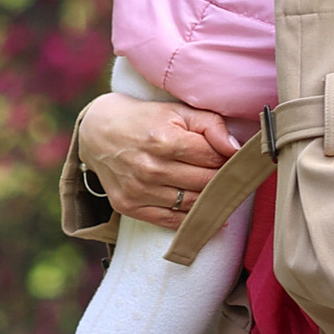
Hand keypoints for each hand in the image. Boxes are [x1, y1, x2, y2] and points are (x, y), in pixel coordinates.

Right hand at [77, 92, 239, 225]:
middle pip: (205, 183)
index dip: (226, 158)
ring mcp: (138, 190)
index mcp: (164, 140)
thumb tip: (236, 149)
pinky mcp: (129, 206)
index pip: (213, 158)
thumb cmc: (144, 119)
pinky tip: (206, 214)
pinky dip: (191, 219)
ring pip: (191, 204)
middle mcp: (150, 168)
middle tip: (231, 176)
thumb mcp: (177, 112)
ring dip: (210, 200)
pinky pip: (170, 221)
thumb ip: (211, 125)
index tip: (231, 159)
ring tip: (219, 192)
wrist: (98, 131)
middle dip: (222, 179)